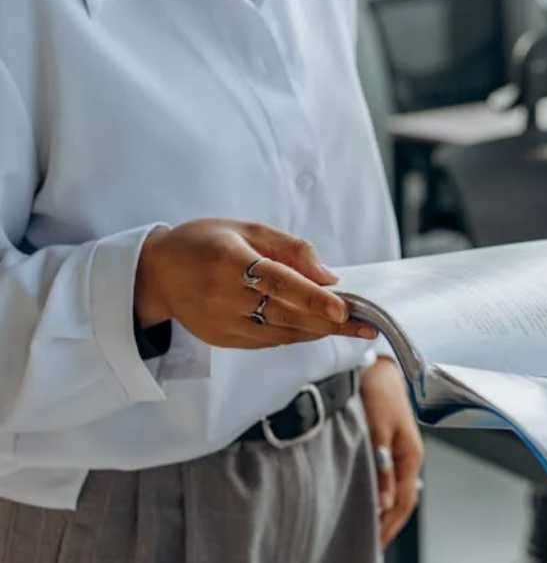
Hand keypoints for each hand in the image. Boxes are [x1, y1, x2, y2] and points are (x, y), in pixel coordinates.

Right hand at [134, 220, 375, 348]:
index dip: (313, 297)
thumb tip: (328, 276)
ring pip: (282, 333)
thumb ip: (290, 249)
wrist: (156, 274)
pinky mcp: (223, 339)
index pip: (279, 282)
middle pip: (287, 314)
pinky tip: (317, 328)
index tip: (343, 308)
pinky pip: (269, 341)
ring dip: (319, 330)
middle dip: (331, 322)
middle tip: (367, 325)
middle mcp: (224, 296)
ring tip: (351, 326)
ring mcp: (222, 322)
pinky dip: (297, 334)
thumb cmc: (205, 243)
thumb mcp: (247, 229)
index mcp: (229, 261)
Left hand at [361, 357, 423, 548]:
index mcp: (412, 454)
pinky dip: (381, 492)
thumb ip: (382, 468)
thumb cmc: (379, 390)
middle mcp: (409, 454)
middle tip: (371, 542)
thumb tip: (384, 503)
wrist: (375, 363)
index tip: (375, 542)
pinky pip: (389, 476)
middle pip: (403, 498)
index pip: (404, 500)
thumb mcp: (378, 430)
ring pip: (396, 488)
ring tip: (371, 527)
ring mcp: (399, 449)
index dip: (391, 524)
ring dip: (385, 508)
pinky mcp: (388, 442)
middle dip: (389, 522)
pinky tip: (372, 499)